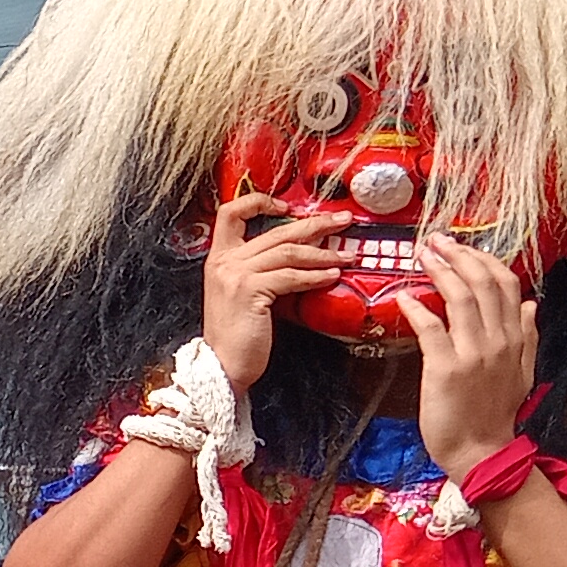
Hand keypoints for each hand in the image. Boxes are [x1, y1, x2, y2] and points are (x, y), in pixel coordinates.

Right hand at [198, 193, 347, 388]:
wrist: (223, 366)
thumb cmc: (237, 334)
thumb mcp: (243, 293)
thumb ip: (261, 270)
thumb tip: (301, 254)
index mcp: (220, 257)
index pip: (232, 212)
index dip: (259, 201)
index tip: (288, 207)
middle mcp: (225, 261)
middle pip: (276, 229)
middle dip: (315, 223)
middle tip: (342, 221)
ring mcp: (235, 275)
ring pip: (288, 251)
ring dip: (323, 253)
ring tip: (346, 256)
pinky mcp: (250, 291)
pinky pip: (290, 276)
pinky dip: (315, 275)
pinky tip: (331, 277)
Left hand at [405, 233, 540, 479]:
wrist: (481, 452)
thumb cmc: (494, 414)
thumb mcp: (522, 372)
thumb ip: (526, 336)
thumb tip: (529, 304)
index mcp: (515, 338)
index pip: (505, 284)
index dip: (482, 259)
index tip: (462, 247)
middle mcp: (498, 340)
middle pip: (482, 282)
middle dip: (458, 254)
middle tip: (435, 240)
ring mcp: (473, 353)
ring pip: (459, 297)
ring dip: (438, 270)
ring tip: (421, 256)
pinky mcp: (445, 368)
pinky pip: (430, 328)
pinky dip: (417, 307)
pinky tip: (405, 297)